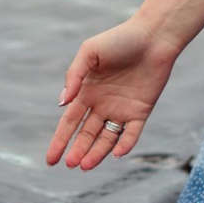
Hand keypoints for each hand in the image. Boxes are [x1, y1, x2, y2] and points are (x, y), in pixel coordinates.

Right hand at [47, 19, 176, 170]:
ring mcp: (122, 110)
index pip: (69, 123)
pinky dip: (125, 144)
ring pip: (107, 139)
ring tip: (86, 166)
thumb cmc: (119, 39)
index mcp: (87, 92)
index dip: (59, 141)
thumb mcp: (89, 52)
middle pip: (87, 135)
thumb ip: (74, 76)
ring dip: (97, 153)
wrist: (153, 36)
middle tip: (71, 165)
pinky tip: (118, 153)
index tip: (51, 160)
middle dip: (78, 151)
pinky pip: (131, 133)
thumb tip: (62, 103)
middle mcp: (102, 105)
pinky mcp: (141, 111)